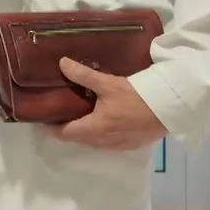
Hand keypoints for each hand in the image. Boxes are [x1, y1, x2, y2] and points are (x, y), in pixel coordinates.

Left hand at [50, 58, 168, 149]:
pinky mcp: (130, 144)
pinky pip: (107, 142)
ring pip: (92, 141)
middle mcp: (103, 142)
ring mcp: (118, 146)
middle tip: (59, 111)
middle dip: (66, 128)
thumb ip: (83, 75)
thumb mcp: (108, 84)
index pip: (64, 134)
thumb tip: (61, 63)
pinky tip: (101, 119)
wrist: (169, 109)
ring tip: (78, 113)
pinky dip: (99, 133)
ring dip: (83, 130)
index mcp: (94, 129)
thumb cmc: (136, 97)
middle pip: (77, 138)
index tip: (40, 118)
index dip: (50, 127)